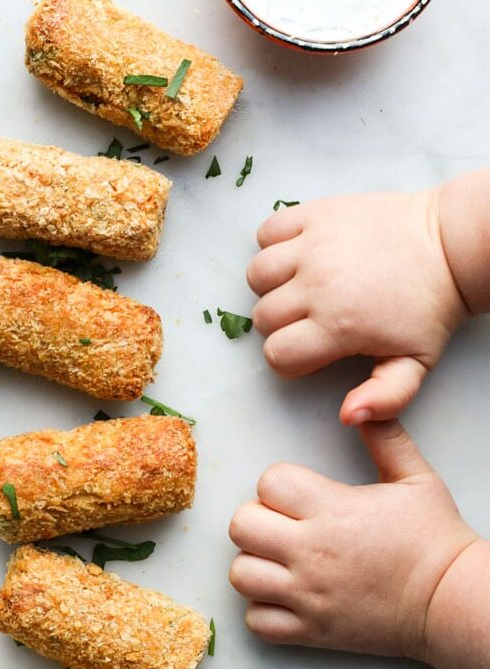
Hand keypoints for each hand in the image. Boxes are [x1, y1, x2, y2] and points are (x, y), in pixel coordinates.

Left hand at [228, 421, 476, 659]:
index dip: (277, 483)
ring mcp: (308, 595)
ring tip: (278, 560)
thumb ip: (384, 438)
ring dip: (253, 564)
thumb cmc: (434, 538)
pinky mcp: (311, 632)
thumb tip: (359, 406)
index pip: (268, 482)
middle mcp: (311, 551)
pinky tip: (285, 595)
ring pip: (241, 574)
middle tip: (280, 525)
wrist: (453, 602)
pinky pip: (257, 622)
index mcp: (332, 509)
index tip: (295, 494)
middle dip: (255, 519)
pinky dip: (263, 609)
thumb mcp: (415, 478)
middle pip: (241, 526)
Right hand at [247, 190, 469, 423]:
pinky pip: (268, 230)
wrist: (448, 244)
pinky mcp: (316, 214)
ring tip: (298, 285)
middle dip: (279, 324)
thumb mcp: (416, 364)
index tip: (308, 349)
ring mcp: (314, 246)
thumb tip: (348, 417)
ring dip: (270, 285)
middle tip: (308, 317)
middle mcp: (317, 285)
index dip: (288, 359)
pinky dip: (272, 242)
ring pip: (256, 274)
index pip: (276, 354)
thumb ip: (384, 398)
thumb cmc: (430, 307)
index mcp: (337, 325)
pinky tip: (296, 253)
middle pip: (262, 317)